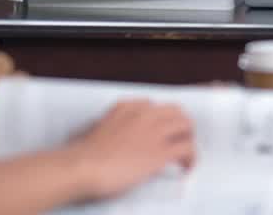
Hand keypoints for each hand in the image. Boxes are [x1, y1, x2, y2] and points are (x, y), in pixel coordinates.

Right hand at [67, 99, 195, 201]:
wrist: (82, 166)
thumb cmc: (82, 154)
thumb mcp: (98, 129)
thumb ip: (112, 126)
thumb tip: (115, 138)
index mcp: (127, 107)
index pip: (153, 105)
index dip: (161, 119)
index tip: (160, 129)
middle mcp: (144, 115)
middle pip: (176, 111)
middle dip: (180, 125)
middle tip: (179, 139)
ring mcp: (154, 132)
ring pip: (186, 125)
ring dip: (188, 138)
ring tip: (185, 152)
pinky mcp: (160, 152)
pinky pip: (187, 149)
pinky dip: (190, 158)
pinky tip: (186, 167)